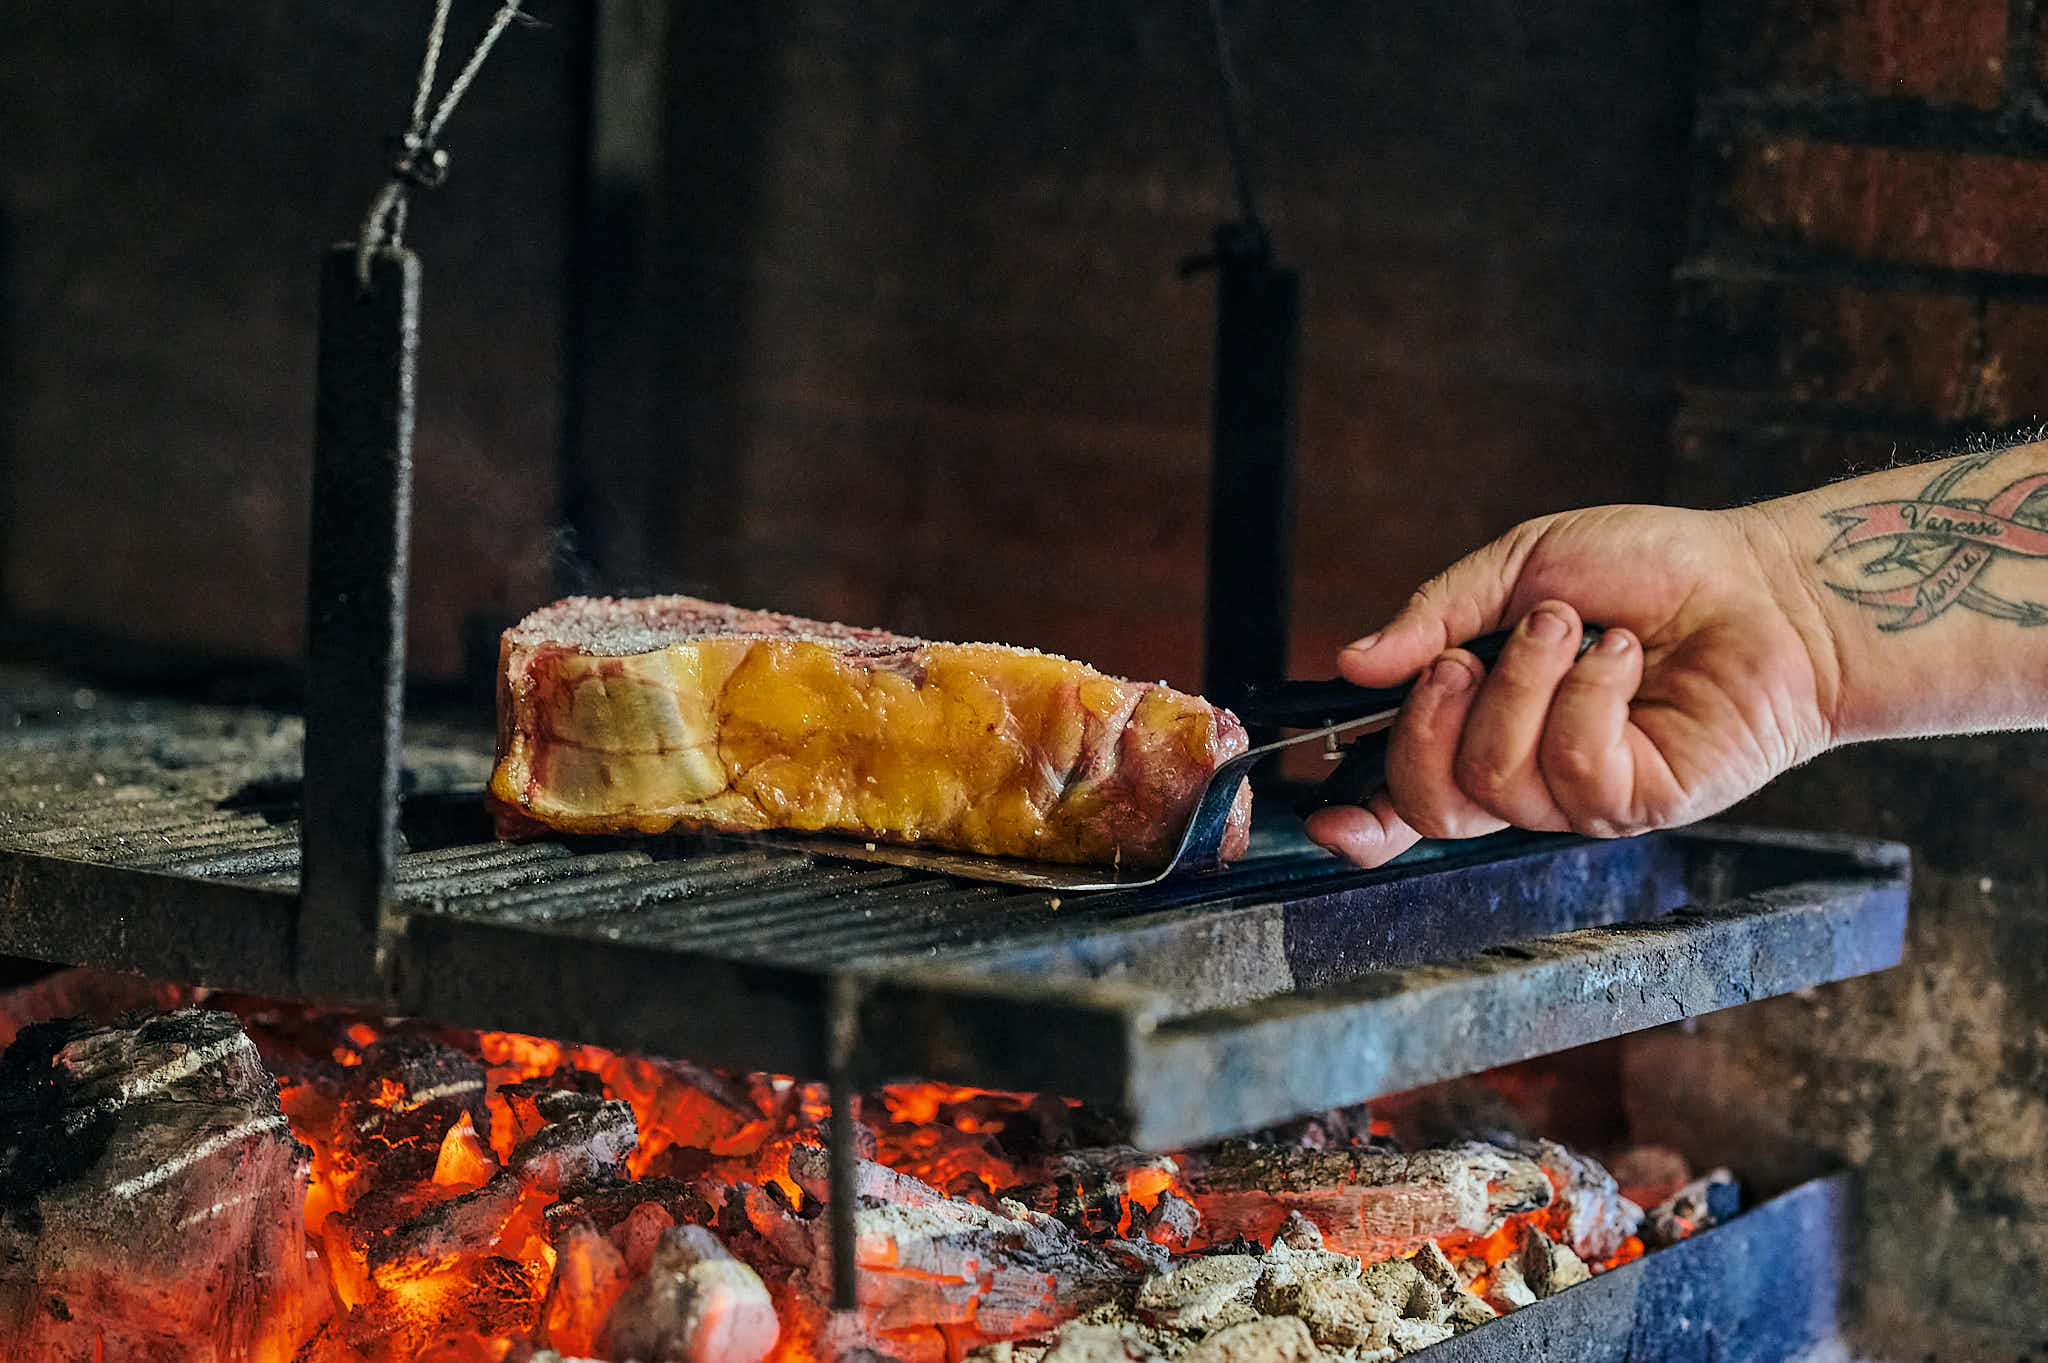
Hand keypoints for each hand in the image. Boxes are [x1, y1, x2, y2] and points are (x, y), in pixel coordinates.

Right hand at [1303, 503, 1843, 866]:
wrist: (1761, 584)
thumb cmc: (1650, 570)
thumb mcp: (1521, 568)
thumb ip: (1433, 616)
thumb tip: (1352, 662)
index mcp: (1485, 726)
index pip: (1406, 796)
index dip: (1359, 818)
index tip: (1323, 818)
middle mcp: (1526, 775)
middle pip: (1429, 800)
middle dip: (1433, 716)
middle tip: (1475, 652)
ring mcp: (1580, 798)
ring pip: (1495, 776)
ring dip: (1528, 680)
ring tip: (1579, 629)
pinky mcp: (1638, 803)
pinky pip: (1572, 769)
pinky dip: (1589, 695)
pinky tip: (1623, 659)